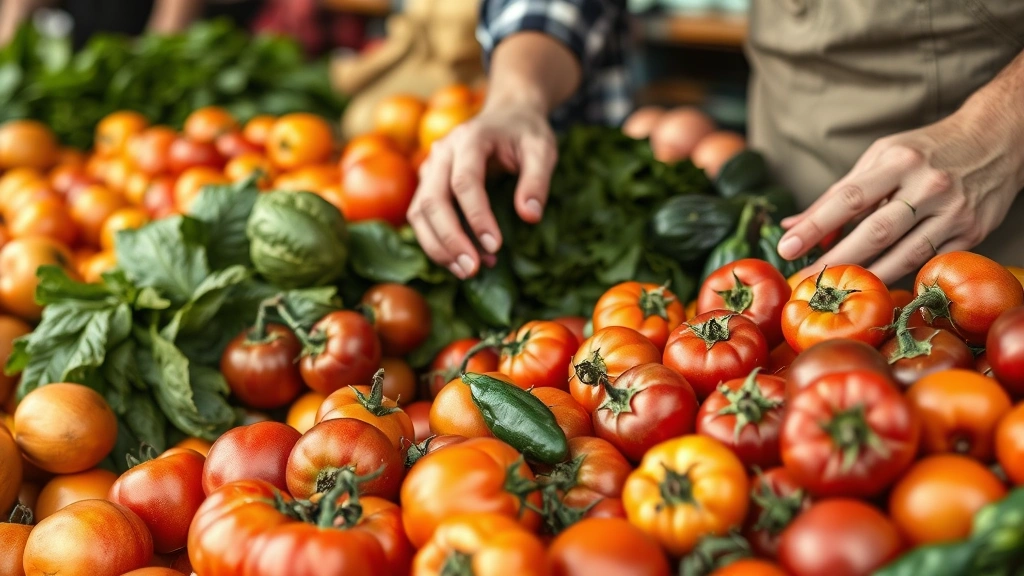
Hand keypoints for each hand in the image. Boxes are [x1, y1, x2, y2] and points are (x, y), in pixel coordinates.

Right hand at [407, 101, 556, 278]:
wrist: (506, 115)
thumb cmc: (525, 133)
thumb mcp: (542, 150)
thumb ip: (537, 181)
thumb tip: (529, 217)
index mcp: (470, 139)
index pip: (464, 182)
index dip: (477, 217)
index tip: (495, 246)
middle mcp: (442, 152)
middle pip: (433, 200)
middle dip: (451, 240)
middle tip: (473, 270)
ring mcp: (430, 168)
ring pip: (419, 212)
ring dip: (439, 246)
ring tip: (467, 271)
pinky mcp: (427, 184)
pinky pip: (422, 217)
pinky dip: (437, 242)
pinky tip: (461, 260)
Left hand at [777, 108, 1023, 283]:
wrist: (997, 139)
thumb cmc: (925, 151)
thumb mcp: (880, 157)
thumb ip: (837, 193)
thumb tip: (790, 227)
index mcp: (899, 161)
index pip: (849, 198)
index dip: (815, 225)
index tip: (786, 247)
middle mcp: (928, 186)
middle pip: (875, 232)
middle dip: (836, 260)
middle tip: (804, 281)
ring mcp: (953, 211)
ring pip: (904, 254)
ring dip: (866, 276)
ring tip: (835, 292)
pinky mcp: (972, 233)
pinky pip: (929, 262)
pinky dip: (900, 277)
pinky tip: (875, 289)